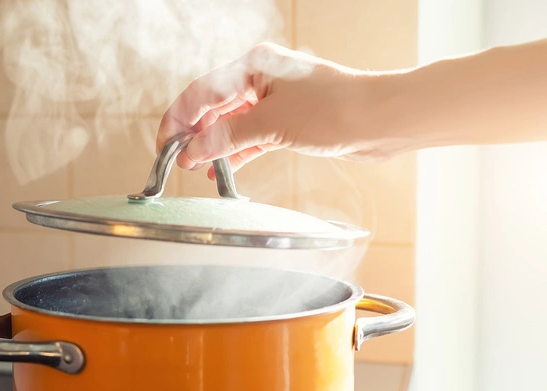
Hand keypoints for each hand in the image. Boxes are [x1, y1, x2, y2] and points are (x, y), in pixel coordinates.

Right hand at [156, 42, 392, 179]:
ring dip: (212, 145)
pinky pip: (250, 137)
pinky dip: (234, 152)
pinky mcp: (287, 123)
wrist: (381, 120)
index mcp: (254, 66)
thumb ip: (227, 138)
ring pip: (230, 124)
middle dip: (193, 134)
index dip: (179, 120)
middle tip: (175, 160)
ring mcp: (274, 101)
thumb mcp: (272, 124)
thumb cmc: (336, 109)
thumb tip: (192, 152)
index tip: (165, 146)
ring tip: (193, 168)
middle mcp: (261, 79)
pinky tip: (220, 169)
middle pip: (213, 107)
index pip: (202, 92)